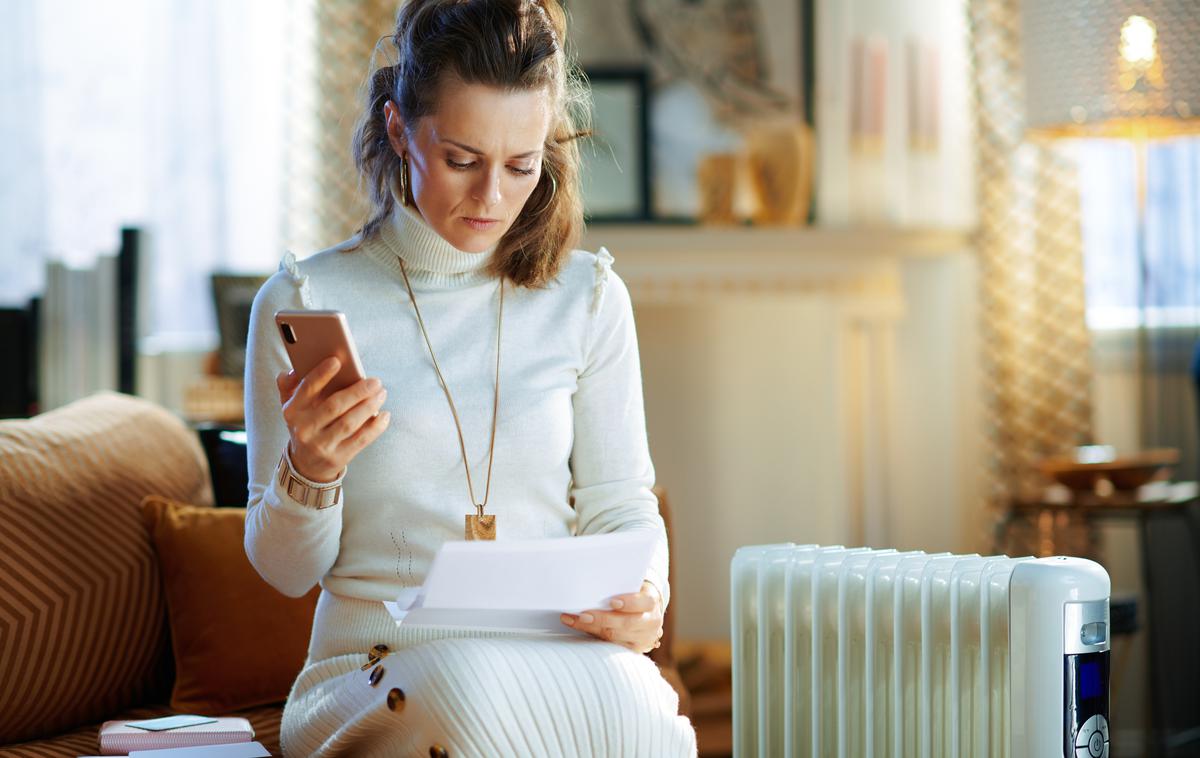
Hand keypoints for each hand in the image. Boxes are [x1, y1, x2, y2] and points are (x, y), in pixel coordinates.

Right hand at [276, 356, 390, 482]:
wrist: (305, 465)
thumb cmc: (305, 424)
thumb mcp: (292, 406)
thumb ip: (289, 385)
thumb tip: (295, 368)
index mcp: (292, 411)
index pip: (306, 389)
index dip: (321, 374)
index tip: (337, 361)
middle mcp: (304, 429)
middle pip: (334, 406)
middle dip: (357, 391)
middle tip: (375, 381)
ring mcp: (321, 446)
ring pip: (349, 423)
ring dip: (369, 406)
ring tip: (381, 394)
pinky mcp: (337, 458)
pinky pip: (360, 440)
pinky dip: (375, 427)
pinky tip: (384, 415)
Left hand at [560, 581, 664, 653]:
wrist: (645, 610)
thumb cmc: (633, 591)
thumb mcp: (632, 584)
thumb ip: (621, 581)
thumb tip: (596, 572)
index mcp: (652, 602)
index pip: (645, 602)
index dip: (630, 603)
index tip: (613, 601)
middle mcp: (650, 623)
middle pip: (627, 623)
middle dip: (603, 619)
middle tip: (583, 614)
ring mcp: (642, 639)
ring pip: (615, 636)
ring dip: (590, 627)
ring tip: (572, 619)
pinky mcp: (630, 649)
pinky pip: (608, 644)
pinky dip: (590, 634)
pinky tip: (576, 625)